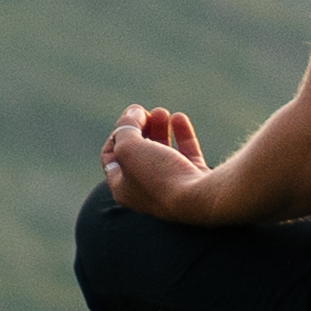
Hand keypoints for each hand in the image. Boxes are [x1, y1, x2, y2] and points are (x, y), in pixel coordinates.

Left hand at [98, 104, 213, 214]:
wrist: (199, 199)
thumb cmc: (158, 177)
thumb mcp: (129, 149)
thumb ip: (126, 128)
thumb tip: (133, 113)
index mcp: (123, 188)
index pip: (111, 157)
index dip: (116, 134)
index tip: (129, 118)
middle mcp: (146, 190)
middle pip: (138, 153)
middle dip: (140, 129)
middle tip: (146, 112)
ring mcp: (172, 186)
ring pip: (162, 152)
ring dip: (159, 129)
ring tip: (162, 112)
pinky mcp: (195, 179)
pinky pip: (186, 153)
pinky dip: (181, 134)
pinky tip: (179, 118)